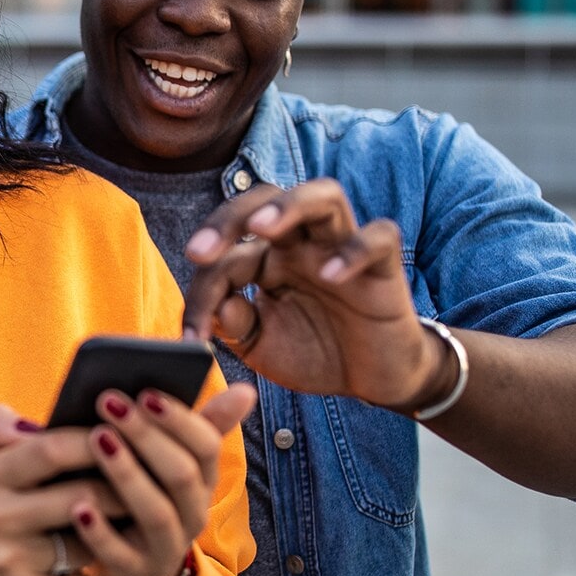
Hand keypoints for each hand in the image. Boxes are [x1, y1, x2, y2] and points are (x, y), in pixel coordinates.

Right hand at [0, 405, 119, 575]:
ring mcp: (7, 560)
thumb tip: (44, 417)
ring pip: (86, 541)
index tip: (125, 437)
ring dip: (106, 536)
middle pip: (80, 496)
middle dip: (120, 490)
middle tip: (145, 485)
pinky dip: (84, 574)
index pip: (51, 449)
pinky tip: (77, 571)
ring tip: (115, 527)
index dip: (94, 441)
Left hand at [76, 382, 254, 575]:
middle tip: (109, 403)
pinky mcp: (135, 571)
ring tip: (95, 441)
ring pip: (154, 510)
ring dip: (125, 473)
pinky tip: (77, 505)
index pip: (207, 445)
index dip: (178, 418)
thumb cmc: (137, 492)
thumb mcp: (165, 458)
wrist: (128, 564)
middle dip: (146, 436)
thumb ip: (191, 423)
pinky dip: (100, 530)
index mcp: (201, 477)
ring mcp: (166, 546)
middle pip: (181, 474)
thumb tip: (246, 390)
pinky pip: (121, 554)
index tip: (144, 390)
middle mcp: (192, 512)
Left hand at [180, 179, 453, 411]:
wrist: (372, 379)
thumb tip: (217, 305)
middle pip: (266, 196)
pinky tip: (331, 275)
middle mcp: (302, 242)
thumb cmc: (315, 352)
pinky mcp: (385, 267)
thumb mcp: (262, 346)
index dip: (202, 291)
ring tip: (261, 227)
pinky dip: (355, 250)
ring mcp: (343, 248)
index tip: (190, 337)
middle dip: (229, 217)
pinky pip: (379, 237)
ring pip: (324, 196)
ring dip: (289, 205)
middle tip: (199, 253)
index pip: (226, 255)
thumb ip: (235, 325)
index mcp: (267, 257)